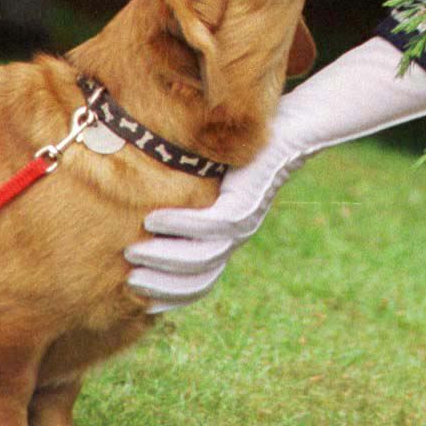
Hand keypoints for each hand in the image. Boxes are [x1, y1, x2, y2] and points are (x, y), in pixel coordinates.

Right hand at [124, 37, 425, 311]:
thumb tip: (145, 200)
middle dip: (161, 286)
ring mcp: (245, 220)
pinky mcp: (247, 200)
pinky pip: (211, 224)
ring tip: (133, 251)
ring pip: (202, 257)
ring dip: (164, 259)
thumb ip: (190, 191)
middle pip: (199, 278)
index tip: (141, 300)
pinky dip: (180, 226)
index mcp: (233, 234)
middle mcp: (240, 234)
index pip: (202, 282)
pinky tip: (154, 219)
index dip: (173, 296)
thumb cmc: (252, 144)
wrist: (298, 125)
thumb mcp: (215, 175)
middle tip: (128, 279)